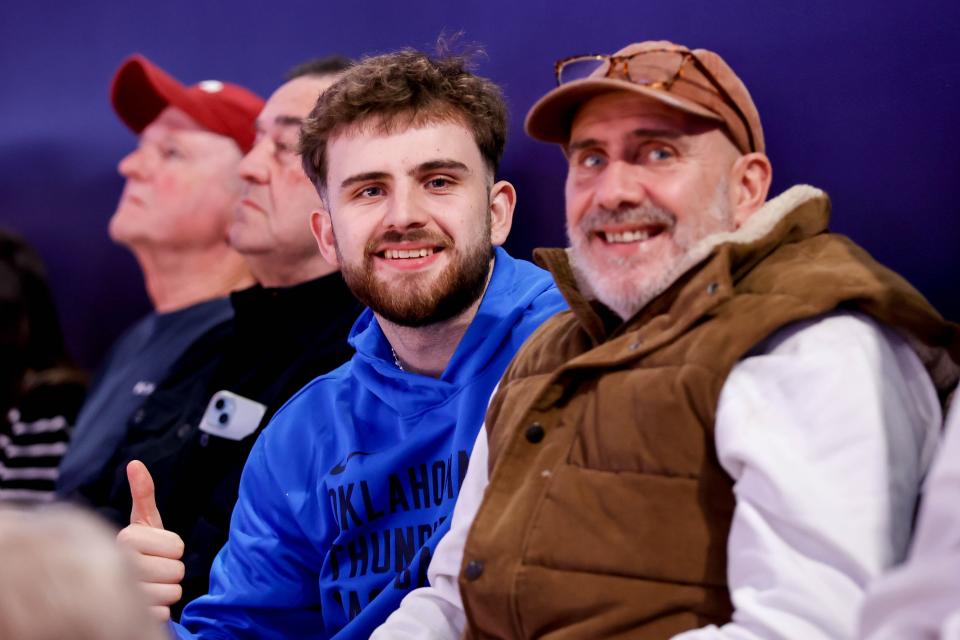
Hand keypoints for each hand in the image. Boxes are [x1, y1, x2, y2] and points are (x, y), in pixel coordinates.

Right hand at [116, 460, 184, 621]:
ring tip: (147, 586)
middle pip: (177, 571)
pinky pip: (164, 613)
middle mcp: (119, 565)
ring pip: (173, 593)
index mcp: (126, 538)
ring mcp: (122, 593)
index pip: (177, 546)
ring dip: (165, 591)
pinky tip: (143, 605)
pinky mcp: (129, 618)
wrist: (120, 587)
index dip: (172, 548)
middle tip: (152, 569)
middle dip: (170, 571)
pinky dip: (159, 611)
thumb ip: (143, 493)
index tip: (154, 549)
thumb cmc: (139, 549)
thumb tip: (135, 463)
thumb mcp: (143, 521)